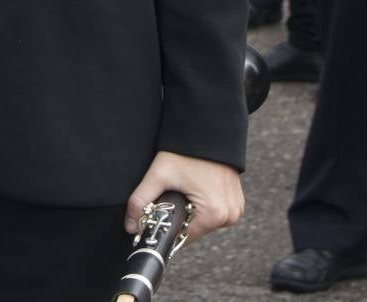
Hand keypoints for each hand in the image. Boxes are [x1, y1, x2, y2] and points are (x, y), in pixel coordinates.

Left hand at [124, 151, 242, 239]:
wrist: (209, 129)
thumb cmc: (187, 151)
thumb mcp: (159, 175)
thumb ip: (140, 202)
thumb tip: (130, 227)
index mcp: (214, 214)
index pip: (183, 237)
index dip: (166, 229)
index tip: (155, 219)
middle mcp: (229, 215)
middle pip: (194, 229)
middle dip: (179, 218)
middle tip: (169, 197)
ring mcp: (236, 209)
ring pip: (204, 222)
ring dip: (191, 212)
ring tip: (183, 190)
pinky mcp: (237, 201)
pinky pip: (216, 212)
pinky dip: (203, 206)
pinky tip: (196, 189)